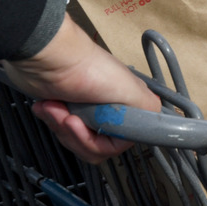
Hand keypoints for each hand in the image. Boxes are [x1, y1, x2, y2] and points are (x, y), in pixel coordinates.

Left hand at [0, 14, 160, 163]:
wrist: (50, 59)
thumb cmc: (90, 70)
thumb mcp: (131, 89)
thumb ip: (149, 110)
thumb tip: (158, 125)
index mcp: (128, 107)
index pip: (122, 142)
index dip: (105, 142)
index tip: (95, 127)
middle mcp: (108, 111)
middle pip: (97, 146)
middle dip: (79, 135)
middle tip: (70, 118)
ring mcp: (85, 112)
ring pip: (75, 141)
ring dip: (62, 126)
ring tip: (56, 107)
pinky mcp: (62, 111)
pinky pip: (58, 131)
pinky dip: (50, 119)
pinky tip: (48, 105)